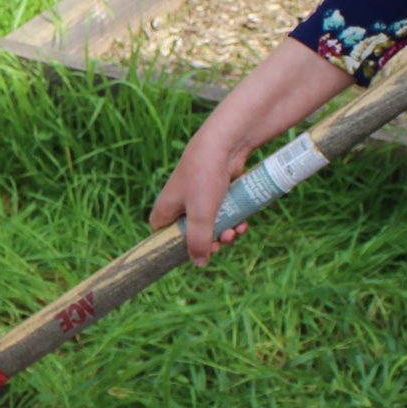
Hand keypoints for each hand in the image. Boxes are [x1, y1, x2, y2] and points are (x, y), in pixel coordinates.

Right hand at [150, 128, 252, 267]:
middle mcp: (182, 203)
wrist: (225, 144)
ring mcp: (201, 196)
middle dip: (210, 241)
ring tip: (237, 230)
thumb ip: (199, 242)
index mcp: (167, 208)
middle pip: (193, 233)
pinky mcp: (218, 190)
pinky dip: (234, 219)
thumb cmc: (204, 177)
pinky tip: (244, 222)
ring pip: (212, 224)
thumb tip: (200, 263)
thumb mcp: (200, 216)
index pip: (162, 234)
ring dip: (226, 232)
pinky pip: (225, 212)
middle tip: (223, 242)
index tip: (192, 252)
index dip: (175, 246)